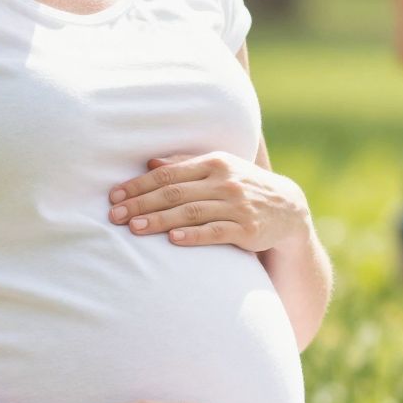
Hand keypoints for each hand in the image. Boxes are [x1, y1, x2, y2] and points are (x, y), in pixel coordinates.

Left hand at [108, 151, 309, 253]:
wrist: (288, 208)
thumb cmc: (243, 186)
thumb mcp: (219, 169)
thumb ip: (186, 166)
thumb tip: (151, 163)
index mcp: (213, 163)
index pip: (168, 174)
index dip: (139, 185)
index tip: (114, 196)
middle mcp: (224, 181)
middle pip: (174, 193)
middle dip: (141, 204)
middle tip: (115, 215)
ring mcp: (236, 205)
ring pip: (190, 213)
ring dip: (160, 221)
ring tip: (135, 229)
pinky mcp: (247, 229)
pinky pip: (215, 232)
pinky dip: (193, 236)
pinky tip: (173, 240)